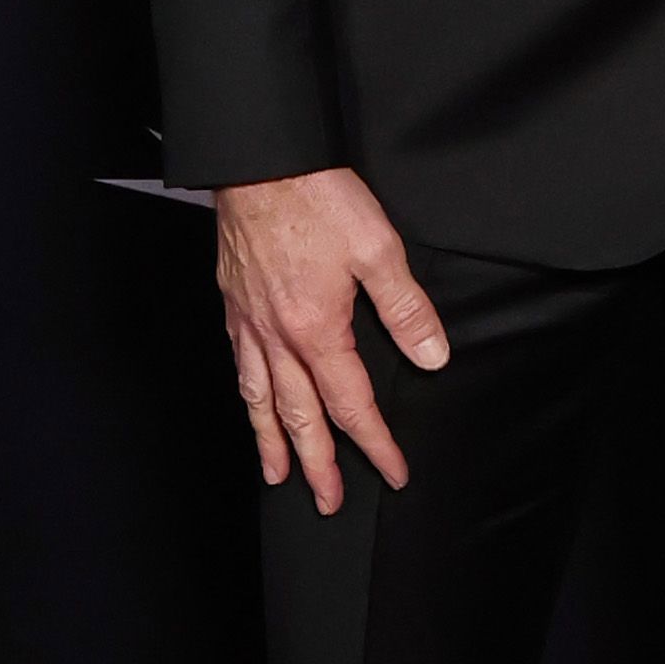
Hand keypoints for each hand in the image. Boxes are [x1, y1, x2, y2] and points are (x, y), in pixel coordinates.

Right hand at [213, 166, 447, 514]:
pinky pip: (239, 365)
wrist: (256, 160)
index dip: (375, 443)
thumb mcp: (378, 249)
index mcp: (316, 330)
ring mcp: (249, 321)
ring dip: (271, 441)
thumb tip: (432, 358)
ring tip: (278, 474)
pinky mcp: (232, 301)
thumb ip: (406, 309)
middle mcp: (277, 336)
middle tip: (327, 502)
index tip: (394, 473)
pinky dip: (246, 395)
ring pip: (260, 398)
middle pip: (299, 416)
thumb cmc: (315, 198)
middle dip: (317, 464)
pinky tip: (251, 402)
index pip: (352, 404)